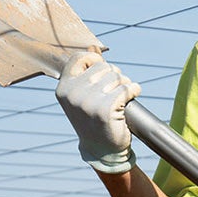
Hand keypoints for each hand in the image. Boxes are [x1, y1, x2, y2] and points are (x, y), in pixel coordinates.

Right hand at [56, 51, 139, 172]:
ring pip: (117, 76)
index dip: (95, 60)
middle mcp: (73, 93)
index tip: (103, 73)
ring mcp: (88, 101)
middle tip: (113, 92)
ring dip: (124, 84)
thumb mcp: (83, 96)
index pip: (80, 57)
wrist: (102, 149)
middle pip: (104, 66)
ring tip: (121, 99)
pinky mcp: (105, 109)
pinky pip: (127, 88)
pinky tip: (131, 99)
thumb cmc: (94, 119)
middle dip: (114, 76)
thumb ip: (86, 73)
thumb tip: (93, 46)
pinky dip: (133, 90)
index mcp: (64, 88)